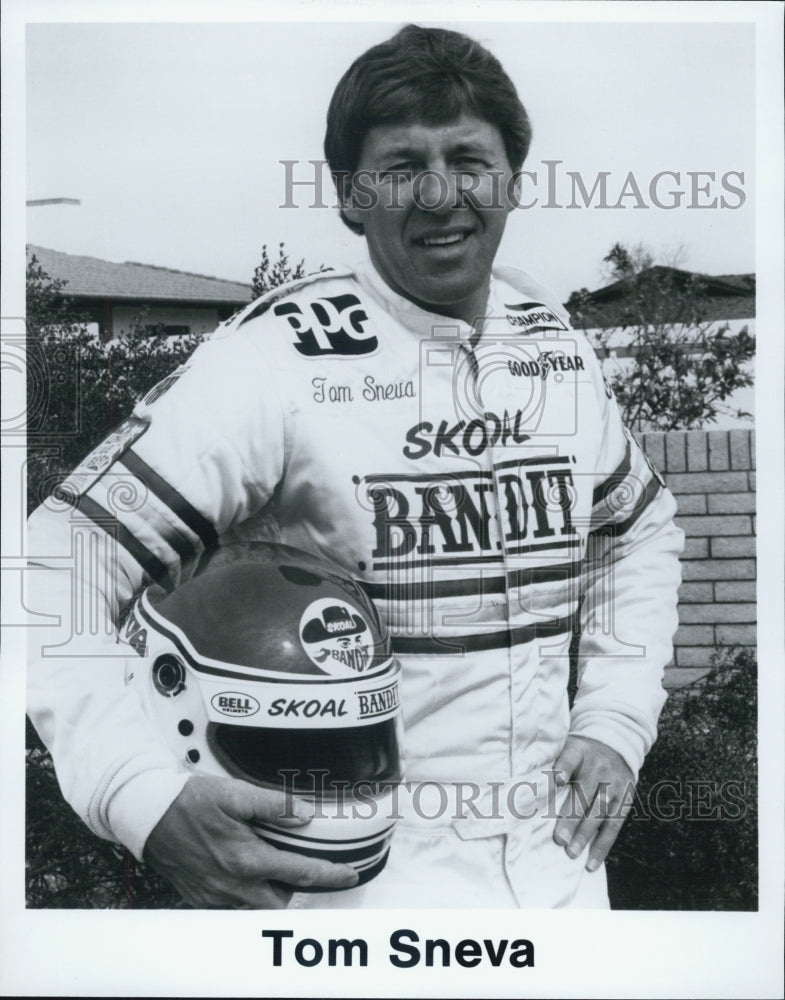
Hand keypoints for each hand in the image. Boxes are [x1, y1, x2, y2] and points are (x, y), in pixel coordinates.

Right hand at [143, 774, 358, 907]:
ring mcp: (216, 896)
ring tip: (271, 866)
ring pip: (257, 908)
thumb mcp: (235, 793)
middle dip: (296, 888)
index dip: (330, 875)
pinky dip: (246, 895)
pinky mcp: (202, 899)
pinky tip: (244, 874)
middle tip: (303, 866)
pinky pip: (234, 908)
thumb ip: (274, 804)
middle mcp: (234, 885)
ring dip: (270, 892)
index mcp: (247, 860)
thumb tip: (305, 813)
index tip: (349, 874)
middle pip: (281, 901)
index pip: (301, 873)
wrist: (148, 816)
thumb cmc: (190, 802)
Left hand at [551, 735, 634, 871]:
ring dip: (586, 834)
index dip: (563, 769)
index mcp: (579, 751)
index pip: (570, 758)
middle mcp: (599, 767)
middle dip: (572, 817)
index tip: (557, 781)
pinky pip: (614, 825)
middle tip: (559, 839)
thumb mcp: (567, 748)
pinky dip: (603, 846)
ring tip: (572, 853)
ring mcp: (614, 783)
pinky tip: (591, 863)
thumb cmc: (582, 754)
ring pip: (600, 811)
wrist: (616, 744)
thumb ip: (551, 765)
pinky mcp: (625, 799)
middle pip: (585, 793)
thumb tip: (526, 790)